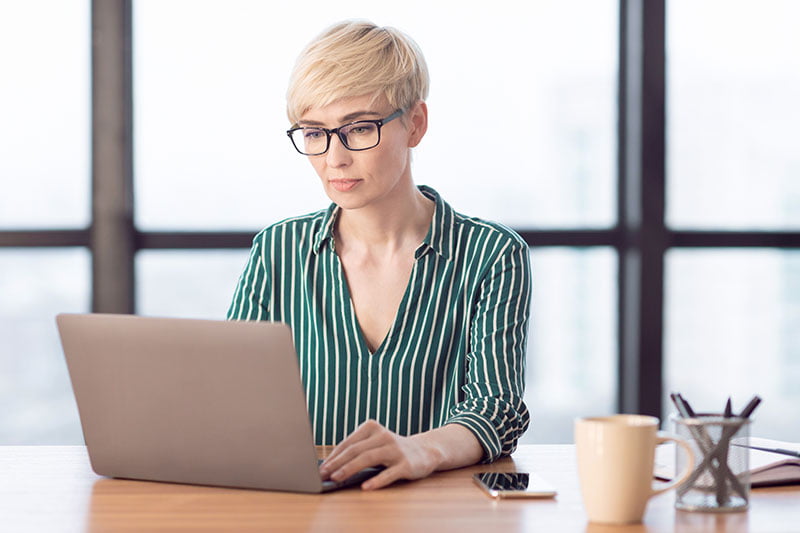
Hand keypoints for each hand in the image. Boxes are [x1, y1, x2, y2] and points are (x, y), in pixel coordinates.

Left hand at [319, 420, 482, 489]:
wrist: (424, 451)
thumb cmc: (391, 450)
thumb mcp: (374, 444)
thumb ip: (356, 450)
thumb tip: (330, 466)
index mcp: (372, 428)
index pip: (348, 443)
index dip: (333, 456)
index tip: (321, 468)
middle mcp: (383, 436)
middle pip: (356, 450)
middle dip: (337, 463)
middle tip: (324, 475)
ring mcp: (395, 449)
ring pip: (369, 458)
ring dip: (350, 469)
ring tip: (337, 479)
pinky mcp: (405, 464)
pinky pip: (389, 473)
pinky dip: (376, 480)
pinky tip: (366, 487)